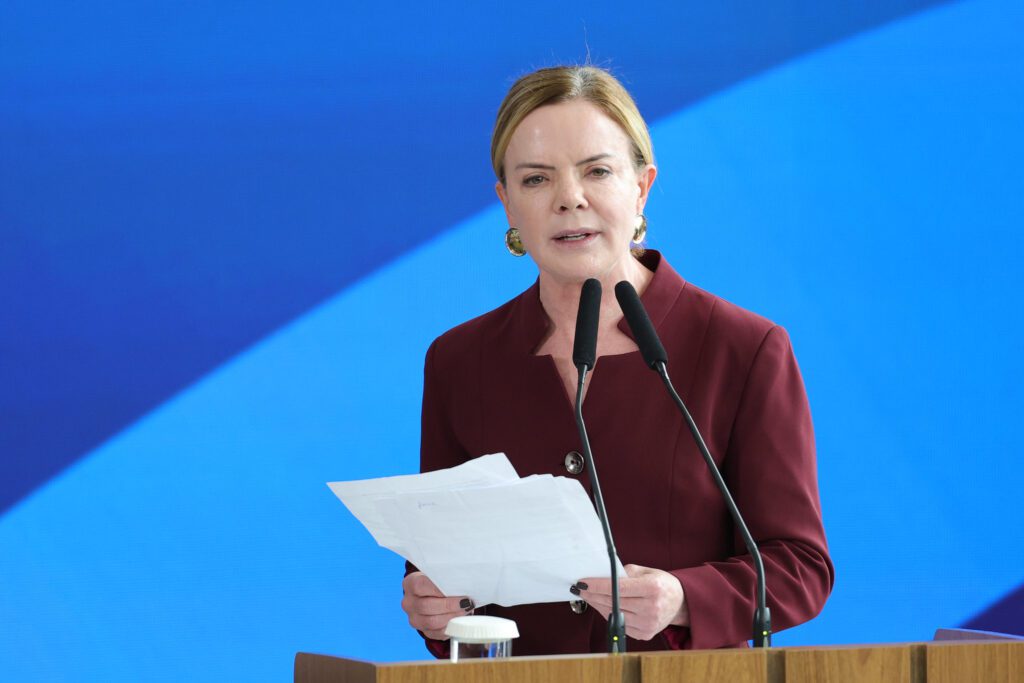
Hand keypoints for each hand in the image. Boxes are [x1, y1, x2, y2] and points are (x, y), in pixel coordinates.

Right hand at [401, 572, 473, 639]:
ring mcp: (414, 619)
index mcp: (410, 584)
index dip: (439, 588)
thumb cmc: (440, 582)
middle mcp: (409, 603)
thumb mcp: (439, 575)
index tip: (456, 588)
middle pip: (426, 606)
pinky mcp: (424, 631)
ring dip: (452, 616)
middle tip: (466, 602)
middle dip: (449, 605)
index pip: (420, 586)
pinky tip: (460, 619)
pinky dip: (451, 627)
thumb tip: (462, 583)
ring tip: (466, 610)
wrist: (434, 594)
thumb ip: (447, 578)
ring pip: (432, 622)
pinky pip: (437, 633)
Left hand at [574, 564, 688, 640]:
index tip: (583, 582)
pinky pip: (619, 624)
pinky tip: (601, 605)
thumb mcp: (646, 571)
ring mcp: (648, 624)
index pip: (618, 588)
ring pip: (613, 614)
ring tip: (588, 596)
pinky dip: (607, 614)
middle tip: (580, 588)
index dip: (597, 586)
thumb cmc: (660, 583)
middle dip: (593, 595)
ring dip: (597, 605)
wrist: (679, 602)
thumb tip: (601, 577)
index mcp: (653, 588)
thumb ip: (624, 573)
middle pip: (613, 602)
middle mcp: (651, 608)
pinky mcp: (644, 634)